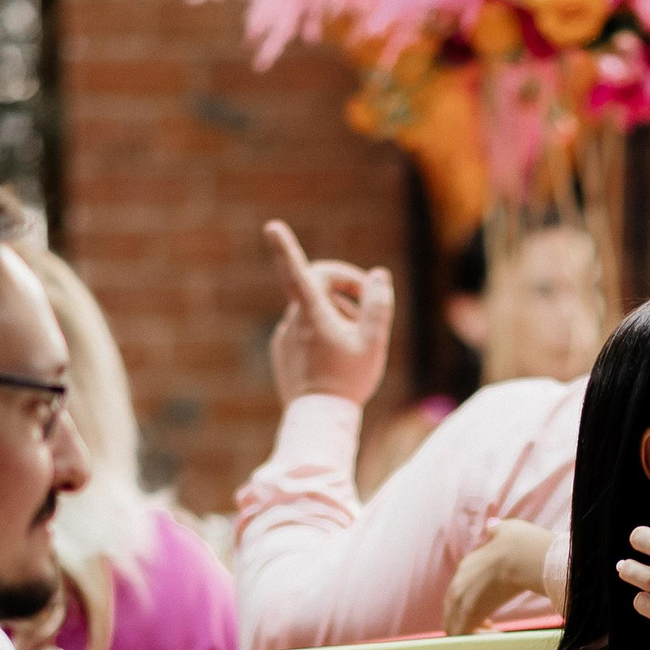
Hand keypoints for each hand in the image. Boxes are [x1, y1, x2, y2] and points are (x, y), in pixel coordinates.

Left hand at [264, 220, 391, 404]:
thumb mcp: (373, 342)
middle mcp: (293, 322)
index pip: (297, 272)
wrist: (319, 421)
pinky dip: (324, 330)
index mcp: (312, 315)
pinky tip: (338, 356)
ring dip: (338, 312)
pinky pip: (305, 329)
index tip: (272, 227)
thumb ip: (377, 305)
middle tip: (369, 298)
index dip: (286, 248)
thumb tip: (377, 276)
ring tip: (358, 339)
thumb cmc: (348, 381)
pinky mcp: (283, 351)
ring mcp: (285, 337)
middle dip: (343, 283)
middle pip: (316, 283)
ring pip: (314, 309)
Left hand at [444, 519, 556, 634]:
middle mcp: (458, 583)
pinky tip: (496, 634)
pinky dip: (476, 639)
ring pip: (453, 626)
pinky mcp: (469, 615)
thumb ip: (496, 531)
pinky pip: (463, 636)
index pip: (457, 592)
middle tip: (489, 625)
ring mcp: (461, 600)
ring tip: (493, 632)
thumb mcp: (506, 530)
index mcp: (466, 566)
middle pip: (451, 612)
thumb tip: (492, 527)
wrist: (525, 557)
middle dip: (467, 622)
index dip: (470, 603)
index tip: (488, 609)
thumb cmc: (521, 545)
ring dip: (471, 633)